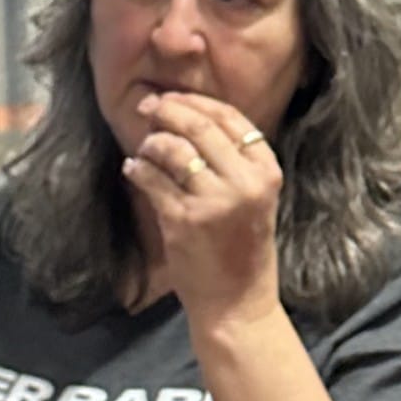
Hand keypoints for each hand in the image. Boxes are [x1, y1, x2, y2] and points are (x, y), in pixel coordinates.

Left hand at [125, 92, 281, 328]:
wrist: (237, 303)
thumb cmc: (242, 249)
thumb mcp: (253, 198)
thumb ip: (232, 161)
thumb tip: (185, 116)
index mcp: (266, 171)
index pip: (230, 118)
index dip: (196, 102)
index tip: (172, 98)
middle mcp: (244, 183)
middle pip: (200, 127)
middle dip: (168, 110)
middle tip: (147, 107)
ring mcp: (214, 202)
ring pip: (173, 149)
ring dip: (151, 143)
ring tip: (145, 149)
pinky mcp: (184, 220)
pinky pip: (152, 180)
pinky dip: (138, 169)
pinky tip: (134, 169)